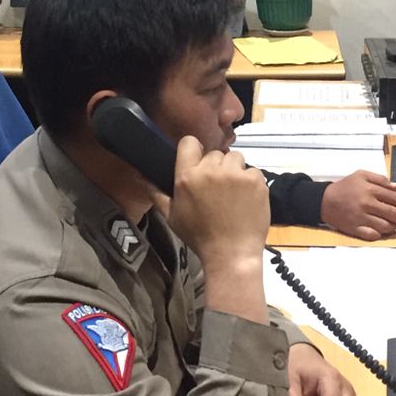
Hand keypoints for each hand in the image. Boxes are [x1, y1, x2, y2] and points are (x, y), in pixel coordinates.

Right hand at [165, 135, 269, 269]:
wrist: (231, 254)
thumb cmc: (199, 237)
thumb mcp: (171, 217)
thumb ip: (156, 192)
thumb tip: (141, 175)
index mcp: (187, 176)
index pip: (189, 142)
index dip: (194, 150)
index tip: (198, 161)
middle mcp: (210, 170)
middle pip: (215, 154)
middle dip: (216, 167)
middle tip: (217, 189)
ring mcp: (235, 174)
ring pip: (235, 158)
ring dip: (234, 171)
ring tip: (233, 193)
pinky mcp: (255, 180)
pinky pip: (253, 171)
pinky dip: (251, 182)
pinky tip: (246, 199)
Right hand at [320, 170, 395, 239]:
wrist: (324, 200)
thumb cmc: (344, 187)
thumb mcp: (361, 175)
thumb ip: (380, 179)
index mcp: (370, 189)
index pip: (395, 198)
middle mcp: (367, 204)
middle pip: (393, 213)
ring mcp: (361, 217)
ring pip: (385, 226)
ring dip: (393, 227)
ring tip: (394, 226)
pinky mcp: (355, 228)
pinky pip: (373, 235)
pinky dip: (380, 234)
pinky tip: (381, 231)